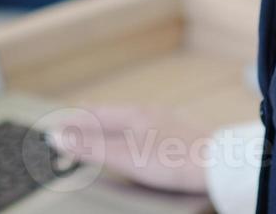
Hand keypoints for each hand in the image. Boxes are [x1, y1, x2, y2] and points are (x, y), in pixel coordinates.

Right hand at [51, 104, 213, 194]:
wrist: (219, 164)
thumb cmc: (173, 160)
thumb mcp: (125, 156)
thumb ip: (92, 147)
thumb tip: (58, 136)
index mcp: (133, 115)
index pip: (94, 115)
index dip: (74, 122)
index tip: (56, 127)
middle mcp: (149, 112)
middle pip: (112, 114)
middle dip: (91, 119)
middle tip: (75, 121)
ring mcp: (167, 121)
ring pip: (131, 119)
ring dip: (112, 124)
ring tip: (103, 129)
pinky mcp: (182, 132)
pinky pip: (148, 126)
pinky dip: (132, 130)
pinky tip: (140, 138)